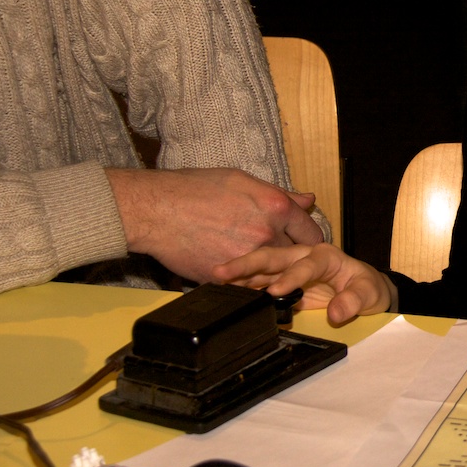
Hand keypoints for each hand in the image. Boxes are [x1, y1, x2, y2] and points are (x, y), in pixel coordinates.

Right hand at [107, 167, 325, 283]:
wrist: (155, 210)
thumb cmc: (193, 190)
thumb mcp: (243, 181)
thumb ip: (280, 195)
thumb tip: (308, 200)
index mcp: (275, 207)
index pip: (311, 232)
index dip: (307, 237)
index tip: (302, 240)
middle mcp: (266, 234)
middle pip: (295, 256)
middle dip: (290, 256)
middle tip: (278, 252)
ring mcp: (247, 259)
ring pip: (272, 274)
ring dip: (268, 271)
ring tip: (251, 259)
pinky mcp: (227, 279)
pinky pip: (247, 285)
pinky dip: (245, 280)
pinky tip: (233, 268)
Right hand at [211, 243, 394, 324]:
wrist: (363, 291)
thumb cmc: (366, 287)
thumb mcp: (368, 293)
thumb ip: (353, 301)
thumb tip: (338, 313)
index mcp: (325, 256)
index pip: (307, 264)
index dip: (292, 276)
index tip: (277, 291)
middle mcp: (303, 258)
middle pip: (274, 257)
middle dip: (248, 263)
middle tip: (223, 270)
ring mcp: (289, 270)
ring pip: (260, 269)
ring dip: (238, 274)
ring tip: (213, 279)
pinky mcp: (281, 284)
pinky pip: (258, 284)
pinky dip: (242, 287)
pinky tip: (223, 291)